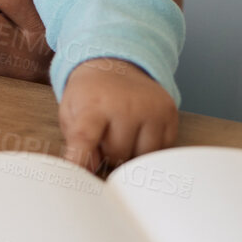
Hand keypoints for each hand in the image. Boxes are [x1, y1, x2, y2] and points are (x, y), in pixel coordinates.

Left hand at [58, 57, 178, 172]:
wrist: (114, 64)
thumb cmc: (90, 95)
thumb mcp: (70, 112)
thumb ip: (75, 142)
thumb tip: (89, 170)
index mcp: (94, 104)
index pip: (85, 137)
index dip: (80, 160)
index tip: (78, 177)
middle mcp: (126, 105)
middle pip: (117, 154)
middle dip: (108, 152)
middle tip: (103, 133)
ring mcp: (152, 109)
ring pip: (142, 156)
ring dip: (130, 152)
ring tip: (120, 131)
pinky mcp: (170, 113)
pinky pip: (161, 149)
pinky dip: (148, 147)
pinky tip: (138, 129)